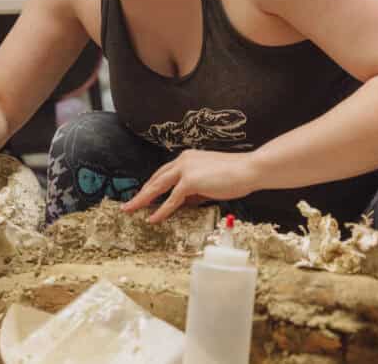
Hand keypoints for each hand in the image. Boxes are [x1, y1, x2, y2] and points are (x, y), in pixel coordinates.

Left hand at [121, 150, 259, 222]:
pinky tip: (152, 218)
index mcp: (187, 158)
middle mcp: (183, 160)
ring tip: (130, 210)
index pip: (164, 173)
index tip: (143, 194)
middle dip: (141, 192)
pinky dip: (161, 210)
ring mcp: (185, 169)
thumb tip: (181, 203)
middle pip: (156, 178)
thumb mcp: (209, 183)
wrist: (249, 170)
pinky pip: (171, 199)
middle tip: (128, 204)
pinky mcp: (190, 181)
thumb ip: (194, 191)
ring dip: (142, 199)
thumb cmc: (235, 176)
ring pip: (158, 186)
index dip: (152, 185)